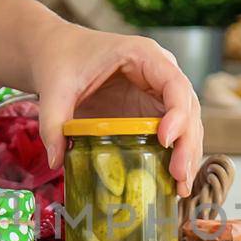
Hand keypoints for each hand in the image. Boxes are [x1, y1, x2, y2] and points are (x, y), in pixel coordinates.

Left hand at [31, 24, 203, 195]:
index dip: (176, 112)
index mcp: (143, 54)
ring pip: (187, 122)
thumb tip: (56, 161)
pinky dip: (175, 155)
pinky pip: (173, 132)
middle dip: (187, 142)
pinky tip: (173, 182)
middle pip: (188, 107)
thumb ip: (53, 122)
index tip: (164, 139)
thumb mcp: (54, 89)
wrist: (58, 53)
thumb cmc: (62, 61)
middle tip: (179, 175)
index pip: (174, 83)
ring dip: (187, 154)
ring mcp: (158, 93)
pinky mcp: (151, 111)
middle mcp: (159, 72)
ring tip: (181, 187)